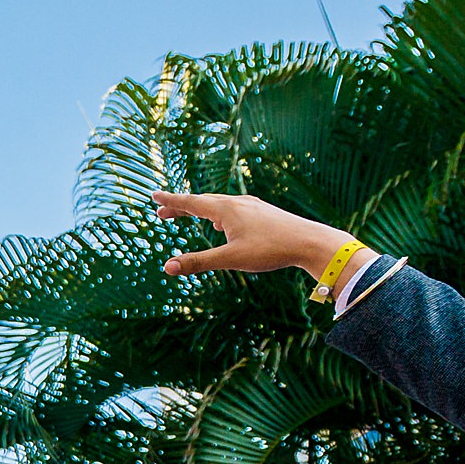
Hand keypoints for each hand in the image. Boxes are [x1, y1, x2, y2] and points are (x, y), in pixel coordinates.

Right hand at [153, 192, 356, 279]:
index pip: (191, 202)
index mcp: (226, 209)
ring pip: (219, 204)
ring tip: (191, 213)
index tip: (154, 196)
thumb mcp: (231, 258)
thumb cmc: (271, 249)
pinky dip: (219, 211)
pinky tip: (225, 221)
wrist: (310, 241)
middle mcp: (237, 203)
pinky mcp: (263, 213)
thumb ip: (199, 262)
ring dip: (201, 208)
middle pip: (203, 201)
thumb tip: (167, 267)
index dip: (171, 201)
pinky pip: (234, 208)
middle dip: (182, 206)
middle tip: (162, 212)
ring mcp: (252, 206)